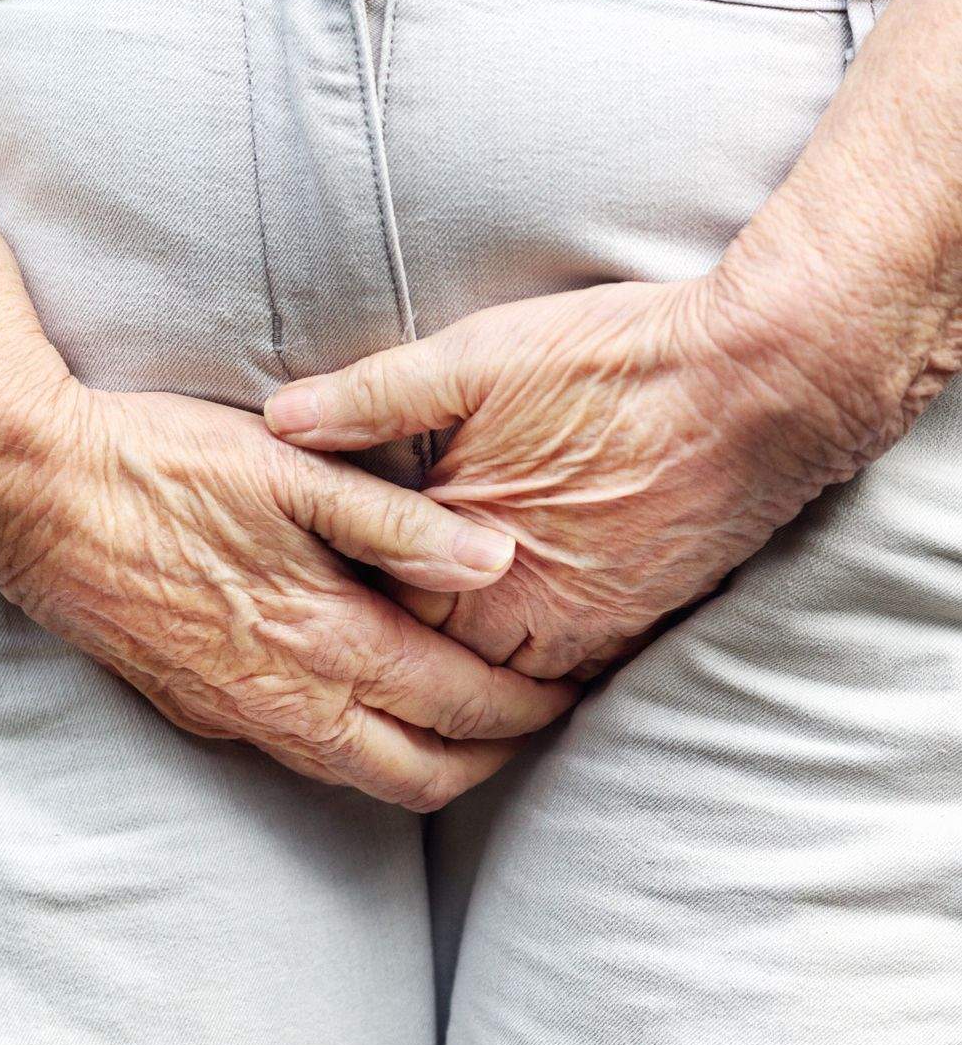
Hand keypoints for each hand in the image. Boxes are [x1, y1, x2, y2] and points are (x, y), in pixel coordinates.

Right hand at [0, 373, 576, 809]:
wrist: (32, 495)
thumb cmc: (162, 465)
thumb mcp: (292, 472)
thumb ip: (401, 523)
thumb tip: (501, 558)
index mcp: (325, 637)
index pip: (463, 704)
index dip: (532, 705)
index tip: (576, 684)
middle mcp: (286, 698)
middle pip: (422, 773)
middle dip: (495, 757)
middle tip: (540, 720)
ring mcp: (235, 713)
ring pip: (359, 778)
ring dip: (429, 763)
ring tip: (472, 726)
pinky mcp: (195, 709)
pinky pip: (300, 758)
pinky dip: (359, 752)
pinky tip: (368, 710)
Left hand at [260, 277, 893, 678]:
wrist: (766, 380)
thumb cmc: (612, 364)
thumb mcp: (474, 360)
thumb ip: (369, 399)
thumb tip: (278, 420)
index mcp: (463, 558)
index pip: (370, 618)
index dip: (335, 603)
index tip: (301, 597)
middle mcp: (524, 617)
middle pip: (429, 667)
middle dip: (390, 652)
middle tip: (341, 641)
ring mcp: (587, 633)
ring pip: (497, 684)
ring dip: (462, 666)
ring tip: (420, 644)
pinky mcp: (637, 627)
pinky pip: (563, 676)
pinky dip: (527, 666)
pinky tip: (502, 636)